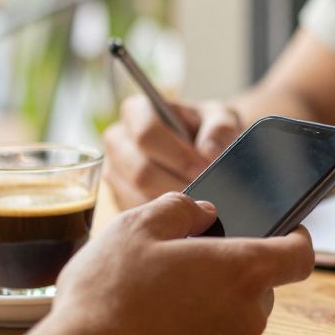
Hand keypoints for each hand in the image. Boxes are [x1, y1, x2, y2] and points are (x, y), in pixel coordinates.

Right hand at [0, 192, 314, 334]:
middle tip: (182, 270)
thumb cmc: (107, 296)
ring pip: (233, 325)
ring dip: (208, 313)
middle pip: (258, 289)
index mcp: (240, 270)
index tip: (285, 233)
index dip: (295, 238)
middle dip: (228, 277)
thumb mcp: (136, 227)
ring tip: (156, 308)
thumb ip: (181, 209)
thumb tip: (203, 211)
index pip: (299, 254)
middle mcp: (247, 318)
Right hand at [103, 96, 244, 208]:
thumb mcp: (220, 117)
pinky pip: (139, 217)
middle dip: (177, 187)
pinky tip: (186, 218)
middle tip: (206, 194)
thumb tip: (208, 153)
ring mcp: (114, 173)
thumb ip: (219, 129)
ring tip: (199, 205)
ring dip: (171, 208)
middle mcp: (117, 141)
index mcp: (137, 112)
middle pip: (140, 172)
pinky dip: (164, 223)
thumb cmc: (206, 128)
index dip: (178, 156)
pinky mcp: (119, 199)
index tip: (204, 170)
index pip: (146, 135)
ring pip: (137, 199)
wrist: (202, 147)